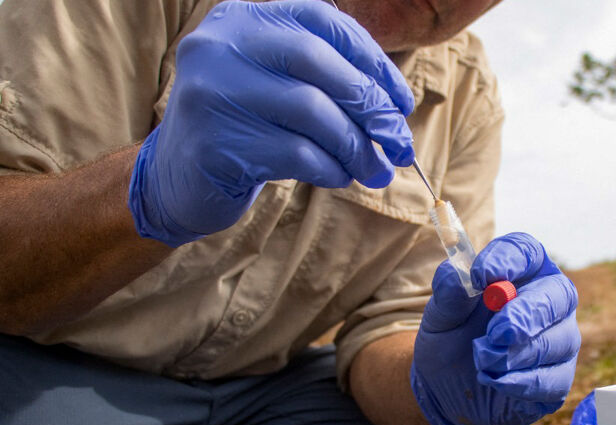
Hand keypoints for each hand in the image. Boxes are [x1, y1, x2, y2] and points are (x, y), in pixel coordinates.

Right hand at [129, 0, 414, 245]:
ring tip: (376, 170)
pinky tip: (340, 176)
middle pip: (317, 62)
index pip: (324, 22)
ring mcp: (210, 92)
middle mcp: (219, 45)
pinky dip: (331, 167)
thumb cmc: (248, 129)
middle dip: (370, 105)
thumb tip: (395, 107)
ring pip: (311, 111)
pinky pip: (296, 153)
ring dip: (357, 146)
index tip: (402, 102)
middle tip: (399, 142)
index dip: (373, 60)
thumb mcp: (280, 86)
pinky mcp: (213, 144)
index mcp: (242, 18)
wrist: (177, 180)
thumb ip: (329, 80)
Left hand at [411, 233, 580, 424]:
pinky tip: (493, 380)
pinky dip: (521, 383)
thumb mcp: (440, 315)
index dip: (507, 261)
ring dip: (515, 355)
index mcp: (522, 271)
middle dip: (528, 314)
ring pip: (558, 341)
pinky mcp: (560, 377)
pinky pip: (554, 379)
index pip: (526, 252)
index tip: (479, 277)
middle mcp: (550, 299)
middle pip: (559, 293)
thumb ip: (448, 293)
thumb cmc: (450, 337)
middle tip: (496, 332)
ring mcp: (561, 338)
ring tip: (480, 360)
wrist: (447, 385)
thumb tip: (460, 276)